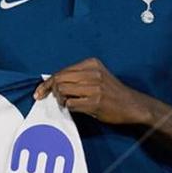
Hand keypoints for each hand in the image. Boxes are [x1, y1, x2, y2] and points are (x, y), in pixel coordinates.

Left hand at [34, 57, 148, 126]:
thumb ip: (78, 77)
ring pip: (63, 91)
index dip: (47, 82)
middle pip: (59, 80)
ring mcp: (94, 88)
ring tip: (67, 103)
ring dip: (60, 99)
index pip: (62, 71)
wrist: (132, 105)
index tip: (39, 91)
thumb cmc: (112, 93)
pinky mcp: (95, 102)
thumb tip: (53, 83)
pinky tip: (74, 107)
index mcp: (91, 64)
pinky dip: (68, 107)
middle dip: (51, 91)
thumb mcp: (98, 76)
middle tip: (51, 99)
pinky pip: (71, 104)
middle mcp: (93, 73)